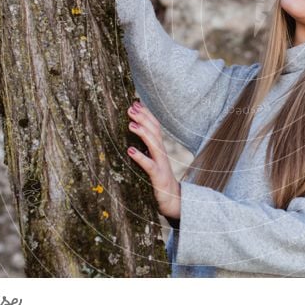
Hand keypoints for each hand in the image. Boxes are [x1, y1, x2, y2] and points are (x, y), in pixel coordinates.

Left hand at [125, 100, 181, 219]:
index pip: (155, 126)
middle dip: (143, 118)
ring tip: (130, 124)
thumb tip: (133, 137)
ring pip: (154, 144)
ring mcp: (161, 164)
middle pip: (155, 131)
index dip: (146, 114)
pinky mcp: (158, 177)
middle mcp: (161, 153)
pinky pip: (149, 165)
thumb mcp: (152, 162)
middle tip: (131, 108)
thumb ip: (146, 150)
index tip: (135, 103)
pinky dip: (140, 157)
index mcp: (159, 149)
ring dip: (142, 132)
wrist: (174, 201)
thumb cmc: (159, 181)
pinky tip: (130, 150)